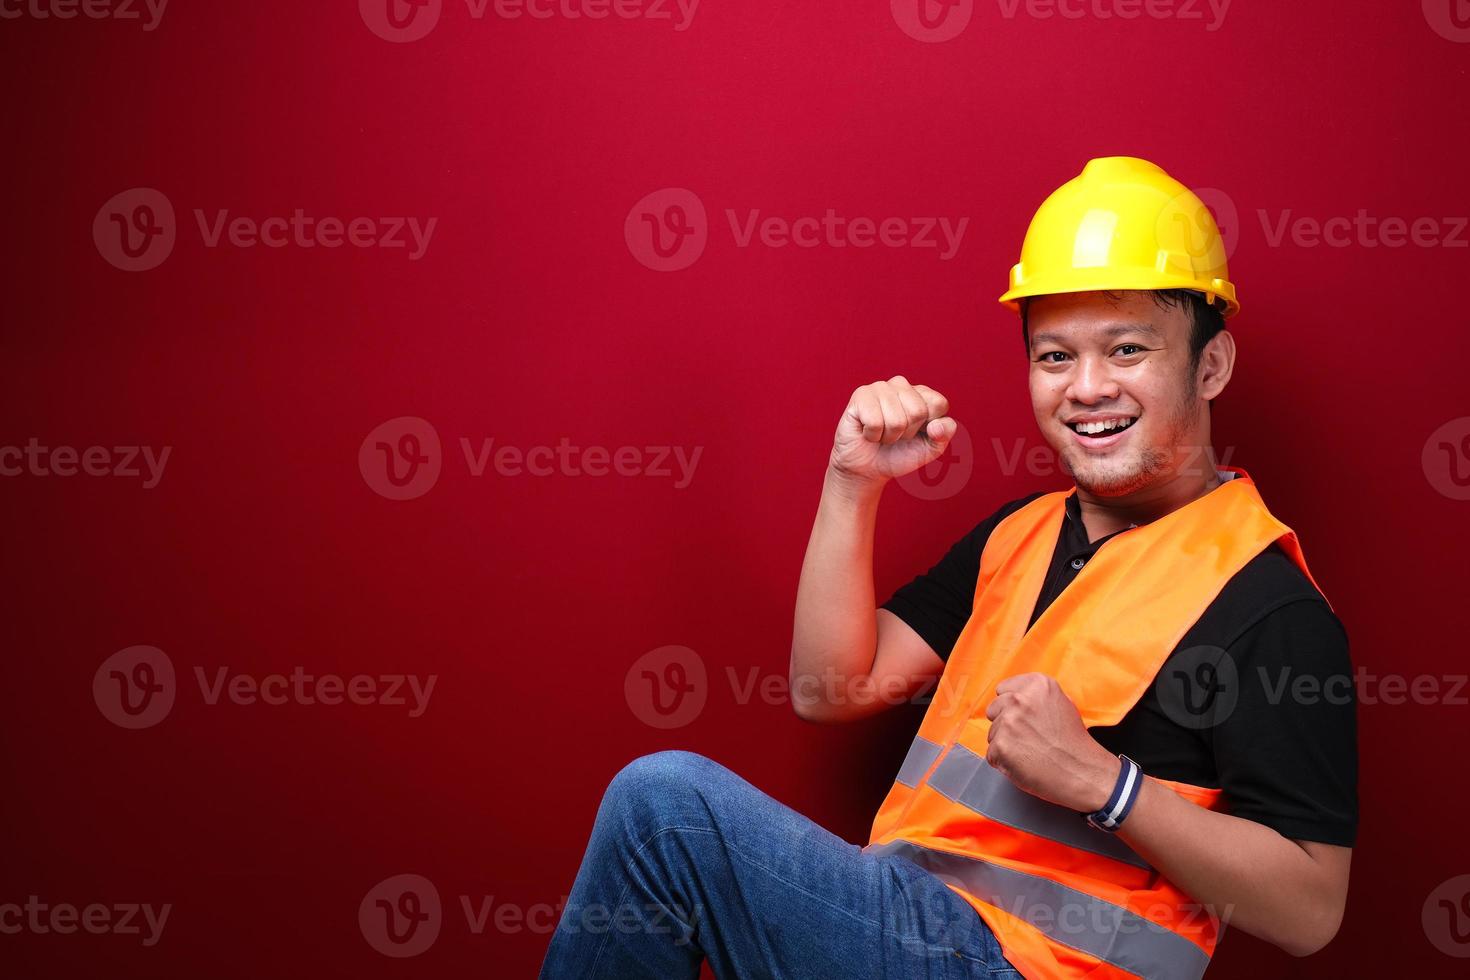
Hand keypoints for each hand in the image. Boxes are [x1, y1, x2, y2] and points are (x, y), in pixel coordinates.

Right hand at [829, 376, 955, 485]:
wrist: (868, 468)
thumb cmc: (900, 454)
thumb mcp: (931, 448)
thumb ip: (945, 434)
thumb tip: (936, 426)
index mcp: (922, 393)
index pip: (938, 403)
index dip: (929, 427)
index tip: (917, 432)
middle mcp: (901, 385)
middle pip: (918, 411)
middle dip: (907, 433)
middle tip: (896, 435)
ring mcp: (880, 387)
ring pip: (896, 419)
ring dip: (888, 436)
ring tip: (881, 434)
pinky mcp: (860, 396)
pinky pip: (875, 422)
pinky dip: (872, 436)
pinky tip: (867, 432)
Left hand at [984, 673, 1121, 812]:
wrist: (1082, 772)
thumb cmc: (1073, 743)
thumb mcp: (1062, 704)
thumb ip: (1037, 696)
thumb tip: (1015, 695)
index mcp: (1036, 685)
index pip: (1003, 690)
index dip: (1012, 708)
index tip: (1026, 720)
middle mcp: (1020, 699)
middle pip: (994, 710)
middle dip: (1006, 724)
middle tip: (1029, 738)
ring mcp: (1009, 722)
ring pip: (992, 733)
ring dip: (1005, 744)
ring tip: (1030, 752)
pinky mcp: (1001, 745)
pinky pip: (991, 754)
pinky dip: (1004, 762)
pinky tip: (1024, 764)